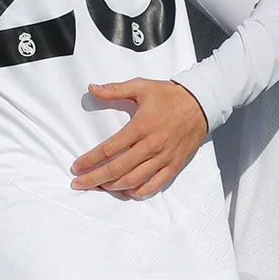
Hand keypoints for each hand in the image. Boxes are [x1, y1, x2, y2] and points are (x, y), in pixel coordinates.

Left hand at [70, 79, 207, 198]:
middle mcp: (151, 146)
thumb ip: (114, 90)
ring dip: (114, 187)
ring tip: (98, 187)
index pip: (109, 149)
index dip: (91, 160)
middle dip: (95, 179)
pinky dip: (140, 192)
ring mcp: (164, 158)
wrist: (201, 103)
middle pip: (118, 169)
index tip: (76, 167)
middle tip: (79, 184)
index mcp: (140, 127)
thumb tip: (91, 88)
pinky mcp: (175, 165)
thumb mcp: (140, 87)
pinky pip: (156, 184)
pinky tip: (126, 192)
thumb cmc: (168, 95)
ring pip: (135, 180)